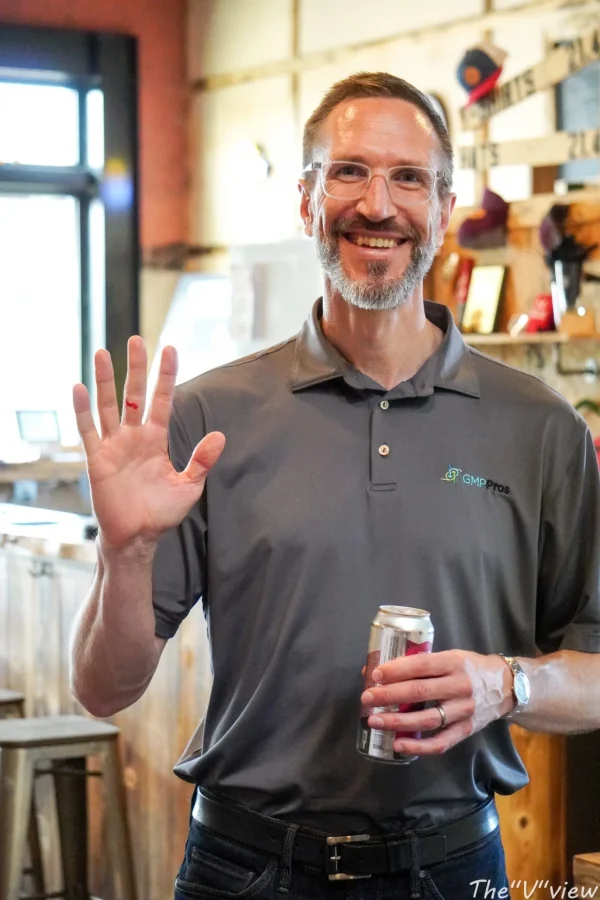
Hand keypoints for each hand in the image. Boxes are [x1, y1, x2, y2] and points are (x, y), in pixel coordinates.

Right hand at [73, 337, 225, 549]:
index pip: (162, 401)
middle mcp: (134, 437)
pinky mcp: (97, 460)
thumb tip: (219, 435)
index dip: (166, 376)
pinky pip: (88, 431)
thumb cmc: (161, 513)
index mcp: (156, 440)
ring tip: (103, 352)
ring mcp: (114, 446)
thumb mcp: (189, 486)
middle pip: (134, 395)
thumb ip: (201, 460)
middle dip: (136, 368)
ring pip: (108, 406)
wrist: (137, 537)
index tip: (170, 349)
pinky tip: (80, 388)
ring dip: (105, 380)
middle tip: (136, 339)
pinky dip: (83, 411)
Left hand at [361, 650, 513, 755]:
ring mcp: (464, 710)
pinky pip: (441, 743)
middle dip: (389, 695)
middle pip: (420, 691)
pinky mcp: (466, 730)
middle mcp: (460, 686)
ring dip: (397, 722)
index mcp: (454, 662)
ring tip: (374, 720)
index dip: (396, 670)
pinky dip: (418, 747)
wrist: (506, 686)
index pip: (421, 665)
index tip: (375, 674)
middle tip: (367, 697)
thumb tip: (380, 671)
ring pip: (427, 719)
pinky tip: (398, 744)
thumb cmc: (469, 668)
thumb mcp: (450, 656)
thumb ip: (421, 664)